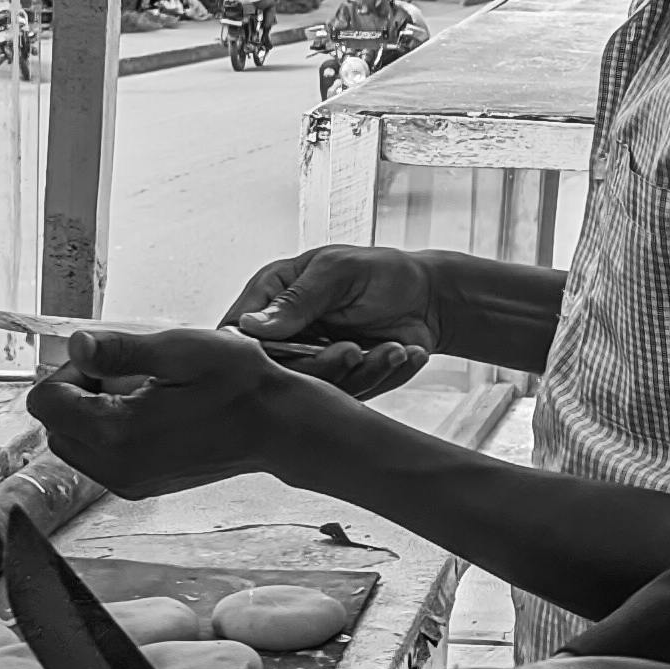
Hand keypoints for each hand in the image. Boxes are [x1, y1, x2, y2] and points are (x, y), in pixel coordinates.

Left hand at [25, 324, 300, 495]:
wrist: (277, 426)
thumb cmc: (240, 386)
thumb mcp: (181, 350)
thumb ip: (120, 349)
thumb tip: (76, 344)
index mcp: (118, 432)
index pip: (45, 403)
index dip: (69, 371)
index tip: (106, 360)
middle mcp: (116, 467)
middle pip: (55, 426)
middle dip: (77, 394)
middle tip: (125, 373)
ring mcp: (128, 482)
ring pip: (74, 444)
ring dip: (92, 413)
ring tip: (141, 392)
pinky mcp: (140, 486)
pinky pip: (100, 458)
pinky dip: (110, 432)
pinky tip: (151, 413)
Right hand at [221, 246, 440, 396]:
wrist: (431, 297)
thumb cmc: (383, 272)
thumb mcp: (339, 271)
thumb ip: (298, 299)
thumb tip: (251, 326)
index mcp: (273, 295)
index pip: (238, 333)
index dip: (254, 351)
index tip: (291, 351)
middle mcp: (287, 333)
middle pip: (277, 371)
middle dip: (321, 366)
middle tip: (353, 350)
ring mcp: (313, 361)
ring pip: (315, 391)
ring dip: (361, 372)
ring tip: (391, 349)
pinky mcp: (342, 383)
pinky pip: (352, 397)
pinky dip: (382, 376)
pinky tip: (402, 352)